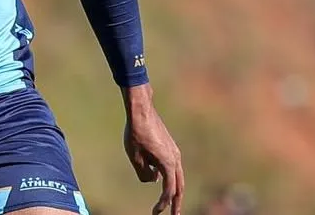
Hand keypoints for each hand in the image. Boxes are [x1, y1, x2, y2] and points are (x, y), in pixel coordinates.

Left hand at [122, 84, 184, 214]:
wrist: (141, 110)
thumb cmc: (136, 133)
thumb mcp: (135, 157)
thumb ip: (144, 174)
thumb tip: (153, 180)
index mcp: (168, 163)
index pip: (168, 191)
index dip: (163, 204)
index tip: (155, 213)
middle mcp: (175, 159)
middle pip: (179, 186)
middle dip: (176, 203)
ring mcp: (174, 152)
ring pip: (178, 177)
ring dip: (174, 190)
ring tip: (170, 202)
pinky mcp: (169, 147)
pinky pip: (172, 167)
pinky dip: (168, 177)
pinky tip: (157, 177)